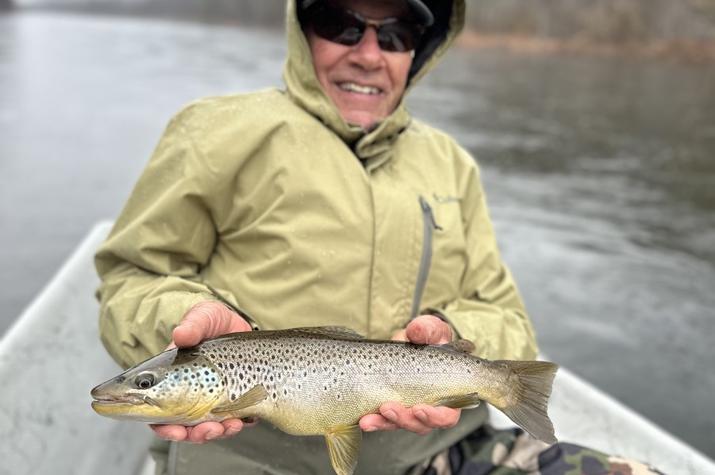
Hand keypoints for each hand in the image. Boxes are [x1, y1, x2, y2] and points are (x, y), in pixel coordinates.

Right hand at [151, 300, 254, 443]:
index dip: (163, 426)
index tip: (173, 430)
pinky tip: (243, 421)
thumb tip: (180, 334)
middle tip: (204, 431)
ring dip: (216, 432)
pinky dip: (236, 425)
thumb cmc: (213, 320)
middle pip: (183, 425)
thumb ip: (193, 326)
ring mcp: (212, 397)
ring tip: (228, 427)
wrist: (240, 324)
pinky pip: (233, 420)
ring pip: (208, 426)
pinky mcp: (234, 399)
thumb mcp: (203, 316)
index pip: (158, 410)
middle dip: (193, 434)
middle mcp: (189, 392)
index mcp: (173, 377)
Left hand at [359, 315, 460, 434]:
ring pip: (400, 424)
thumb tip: (417, 330)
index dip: (436, 417)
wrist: (407, 340)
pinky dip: (374, 421)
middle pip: (421, 425)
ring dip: (385, 423)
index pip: (447, 415)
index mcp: (448, 393)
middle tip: (389, 408)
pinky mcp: (391, 407)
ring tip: (370, 418)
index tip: (420, 408)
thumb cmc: (427, 338)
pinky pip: (383, 419)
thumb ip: (428, 329)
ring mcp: (409, 408)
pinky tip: (363, 420)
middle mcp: (430, 406)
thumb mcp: (430, 329)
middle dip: (405, 420)